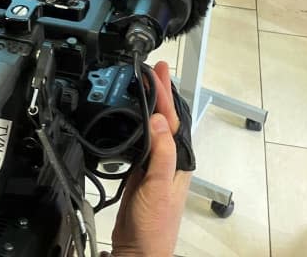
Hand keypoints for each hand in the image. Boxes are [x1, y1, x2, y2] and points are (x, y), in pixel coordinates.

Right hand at [111, 62, 191, 256]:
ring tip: (142, 84)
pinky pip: (139, 141)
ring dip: (148, 105)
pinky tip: (129, 118)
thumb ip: (161, 152)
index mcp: (178, 160)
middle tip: (152, 68)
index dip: (164, 92)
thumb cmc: (155, 225)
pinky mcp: (138, 174)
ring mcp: (153, 166)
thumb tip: (159, 119)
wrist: (139, 251)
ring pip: (152, 127)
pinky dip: (134, 125)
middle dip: (159, 92)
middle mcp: (168, 159)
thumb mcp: (159, 186)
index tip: (157, 70)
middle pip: (164, 118)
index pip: (172, 119)